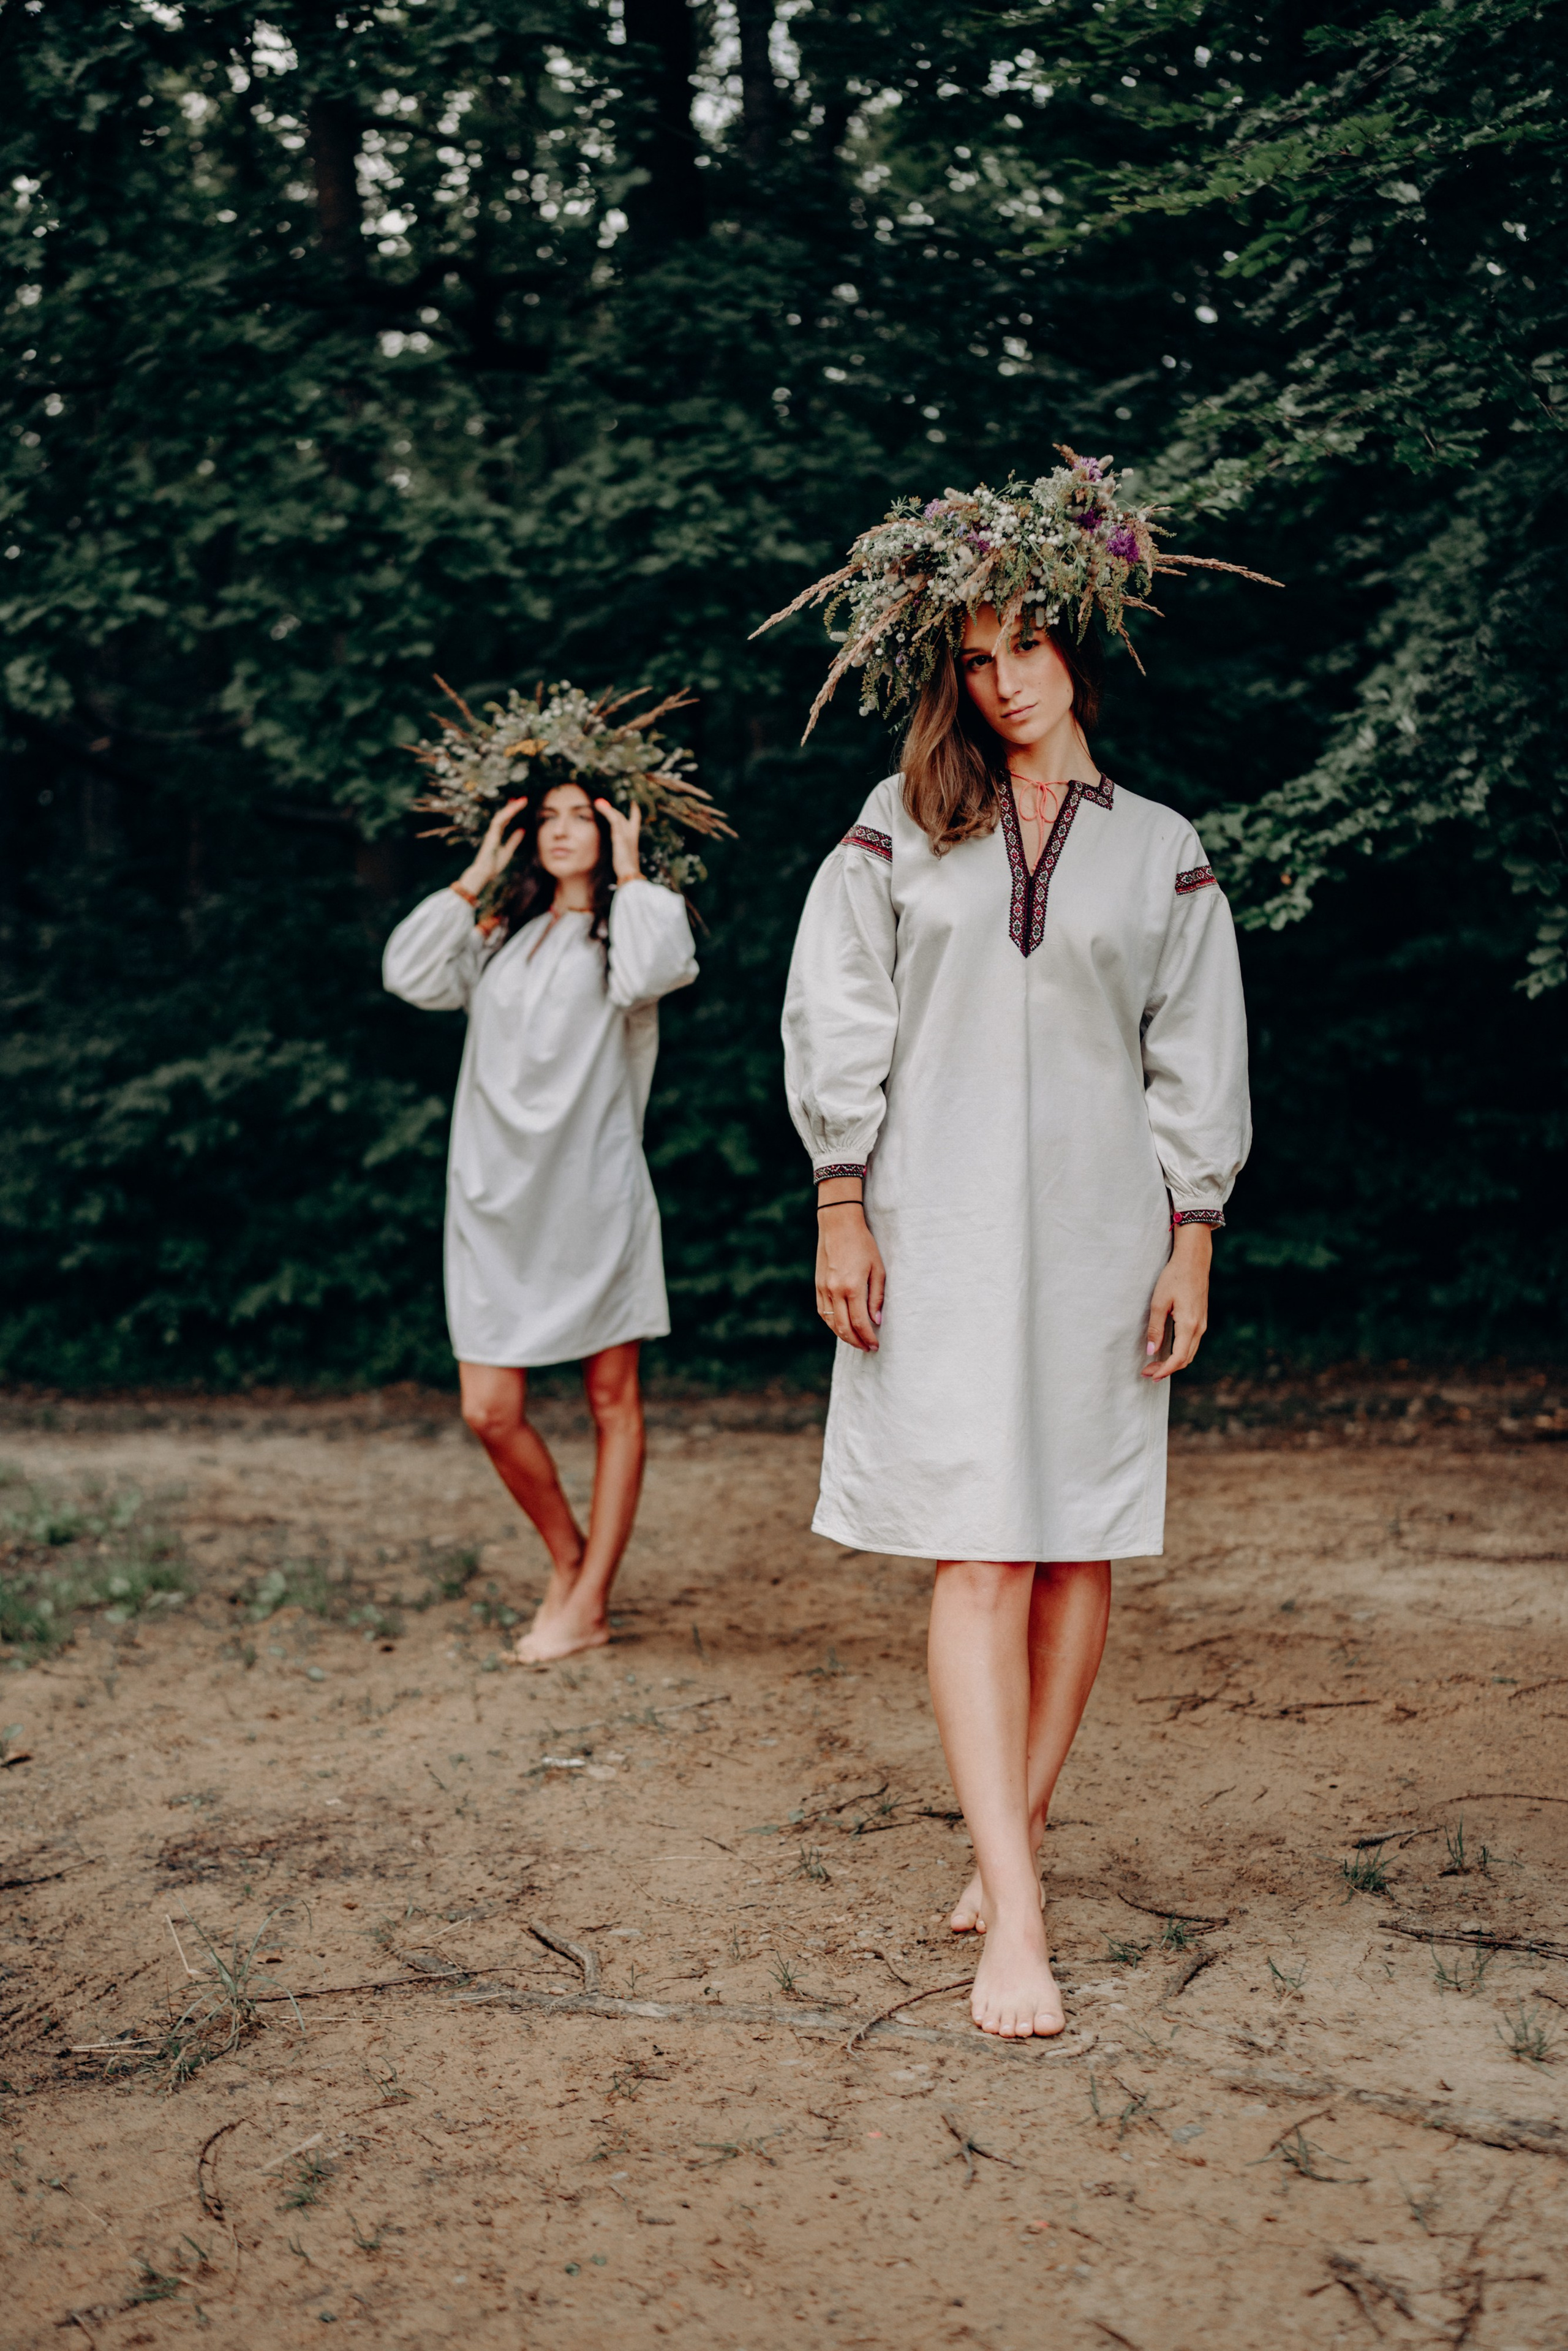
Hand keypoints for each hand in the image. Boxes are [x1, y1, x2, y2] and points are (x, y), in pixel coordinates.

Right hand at [456, 798, 525, 898]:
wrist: (484, 873)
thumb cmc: (494, 865)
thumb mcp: (508, 851)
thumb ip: (514, 840)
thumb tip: (522, 829)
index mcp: (497, 835)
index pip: (506, 819)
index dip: (512, 810)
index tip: (519, 802)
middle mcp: (494, 832)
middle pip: (504, 815)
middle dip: (513, 806)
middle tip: (523, 799)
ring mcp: (491, 833)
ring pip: (501, 816)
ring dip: (511, 808)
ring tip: (521, 801)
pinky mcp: (491, 836)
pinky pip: (498, 822)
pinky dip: (505, 815)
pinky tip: (513, 810)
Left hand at [595, 797, 642, 883]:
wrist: (630, 874)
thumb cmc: (626, 870)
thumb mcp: (623, 860)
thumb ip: (621, 854)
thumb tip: (619, 856)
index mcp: (633, 839)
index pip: (635, 820)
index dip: (635, 812)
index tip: (633, 804)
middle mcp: (631, 834)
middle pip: (622, 817)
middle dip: (612, 810)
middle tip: (601, 804)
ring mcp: (626, 834)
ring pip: (616, 816)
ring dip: (606, 809)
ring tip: (597, 803)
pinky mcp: (620, 836)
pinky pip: (613, 819)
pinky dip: (606, 811)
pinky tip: (598, 807)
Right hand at [816, 1201, 885, 1351]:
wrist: (838, 1225)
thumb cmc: (863, 1244)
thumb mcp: (877, 1269)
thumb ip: (877, 1296)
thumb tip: (876, 1320)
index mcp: (852, 1287)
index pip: (860, 1322)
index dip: (868, 1337)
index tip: (875, 1346)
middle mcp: (835, 1291)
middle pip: (843, 1327)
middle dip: (856, 1341)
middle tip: (867, 1348)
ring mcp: (823, 1289)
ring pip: (831, 1322)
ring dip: (843, 1335)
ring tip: (856, 1340)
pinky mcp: (818, 1285)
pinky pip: (823, 1312)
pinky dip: (832, 1323)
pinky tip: (841, 1326)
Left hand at [1142, 1224, 1210, 1379]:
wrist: (1194, 1261)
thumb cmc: (1174, 1277)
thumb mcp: (1159, 1302)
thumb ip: (1156, 1328)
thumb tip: (1151, 1351)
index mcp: (1189, 1325)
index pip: (1178, 1358)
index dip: (1164, 1370)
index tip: (1150, 1375)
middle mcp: (1199, 1328)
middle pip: (1185, 1359)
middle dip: (1166, 1370)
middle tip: (1147, 1373)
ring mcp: (1202, 1324)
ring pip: (1189, 1353)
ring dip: (1173, 1363)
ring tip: (1154, 1366)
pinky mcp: (1201, 1320)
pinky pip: (1191, 1344)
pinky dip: (1179, 1353)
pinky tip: (1166, 1352)